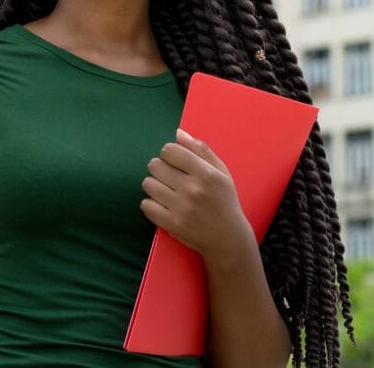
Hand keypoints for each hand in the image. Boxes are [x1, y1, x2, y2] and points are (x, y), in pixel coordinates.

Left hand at [140, 128, 254, 266]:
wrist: (228, 240)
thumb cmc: (224, 202)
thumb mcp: (221, 173)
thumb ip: (201, 150)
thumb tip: (178, 133)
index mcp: (207, 174)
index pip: (169, 150)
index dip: (168, 154)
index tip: (173, 162)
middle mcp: (193, 189)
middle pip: (154, 165)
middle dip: (159, 169)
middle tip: (168, 177)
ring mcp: (182, 208)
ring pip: (148, 184)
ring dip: (153, 186)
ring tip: (166, 191)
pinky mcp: (172, 224)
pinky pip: (145, 205)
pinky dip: (150, 204)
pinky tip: (162, 205)